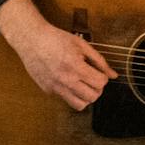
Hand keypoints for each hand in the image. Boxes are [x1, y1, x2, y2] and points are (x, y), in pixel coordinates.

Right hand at [0, 0, 116, 111]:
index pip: (100, 83)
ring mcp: (55, 87)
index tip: (98, 72)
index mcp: (75, 66)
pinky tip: (67, 81)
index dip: (103, 77)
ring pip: (80, 105)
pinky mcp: (48, 90)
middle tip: (92, 79)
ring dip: (85, 96)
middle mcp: (65, 80)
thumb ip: (99, 61)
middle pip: (93, 97)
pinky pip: (65, 99)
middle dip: (97, 89)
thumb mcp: (81, 45)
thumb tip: (113, 75)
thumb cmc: (56, 39)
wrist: (31, 40)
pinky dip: (70, 93)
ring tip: (82, 85)